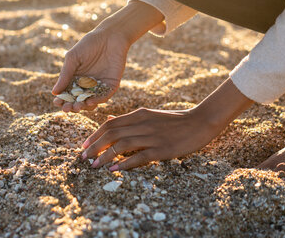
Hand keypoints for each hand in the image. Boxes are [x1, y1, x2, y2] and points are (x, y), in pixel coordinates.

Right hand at [52, 1, 164, 111]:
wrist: (110, 36)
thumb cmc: (89, 44)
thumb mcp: (73, 58)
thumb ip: (65, 75)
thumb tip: (54, 92)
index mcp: (75, 79)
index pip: (67, 93)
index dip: (61, 100)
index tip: (57, 102)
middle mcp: (86, 85)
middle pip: (77, 100)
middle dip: (71, 106)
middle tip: (67, 108)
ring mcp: (99, 86)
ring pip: (90, 102)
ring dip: (84, 107)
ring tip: (78, 106)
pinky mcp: (111, 85)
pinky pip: (104, 96)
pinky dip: (97, 101)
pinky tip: (90, 102)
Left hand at [80, 107, 221, 169]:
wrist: (200, 121)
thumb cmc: (174, 120)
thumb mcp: (149, 114)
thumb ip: (128, 119)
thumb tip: (108, 119)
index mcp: (138, 114)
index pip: (109, 124)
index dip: (94, 135)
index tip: (83, 146)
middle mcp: (142, 123)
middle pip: (111, 134)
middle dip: (95, 146)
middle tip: (84, 158)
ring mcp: (152, 136)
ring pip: (121, 145)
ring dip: (105, 156)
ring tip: (94, 166)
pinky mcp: (162, 149)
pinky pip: (139, 156)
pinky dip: (124, 164)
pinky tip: (114, 170)